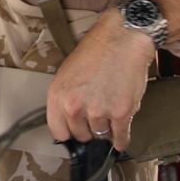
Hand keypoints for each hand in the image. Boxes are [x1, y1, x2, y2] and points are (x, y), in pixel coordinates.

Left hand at [46, 8, 155, 150]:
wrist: (122, 40)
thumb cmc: (95, 52)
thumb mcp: (67, 74)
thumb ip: (65, 99)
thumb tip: (68, 120)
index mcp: (58, 96)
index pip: (58, 131)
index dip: (68, 131)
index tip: (75, 131)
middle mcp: (74, 107)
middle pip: (80, 135)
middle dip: (88, 128)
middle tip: (96, 117)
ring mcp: (98, 112)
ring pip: (100, 134)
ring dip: (106, 128)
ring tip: (110, 113)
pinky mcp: (120, 113)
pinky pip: (120, 137)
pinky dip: (121, 140)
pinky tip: (120, 140)